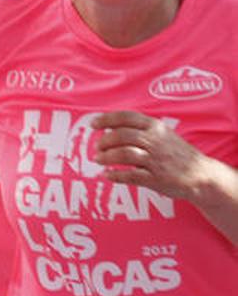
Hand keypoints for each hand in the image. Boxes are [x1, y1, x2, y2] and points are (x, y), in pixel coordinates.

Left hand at [92, 111, 217, 200]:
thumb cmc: (177, 153)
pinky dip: (115, 175)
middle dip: (104, 141)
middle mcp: (156, 141)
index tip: (93, 124)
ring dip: (106, 157)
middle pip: (122, 136)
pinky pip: (130, 176)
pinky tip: (107, 175)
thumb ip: (141, 129)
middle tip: (97, 147)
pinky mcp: (156, 178)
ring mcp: (156, 160)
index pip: (127, 117)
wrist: (202, 175)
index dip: (107, 119)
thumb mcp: (164, 134)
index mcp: (156, 127)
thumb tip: (109, 127)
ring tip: (98, 159)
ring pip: (124, 154)